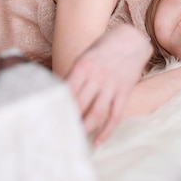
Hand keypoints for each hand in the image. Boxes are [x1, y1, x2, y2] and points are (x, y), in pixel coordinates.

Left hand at [65, 25, 152, 145]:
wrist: (132, 38)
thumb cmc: (104, 48)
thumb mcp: (86, 56)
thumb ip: (75, 76)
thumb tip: (60, 98)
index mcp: (82, 65)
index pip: (66, 91)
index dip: (57, 106)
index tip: (49, 119)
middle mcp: (96, 75)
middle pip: (79, 105)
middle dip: (68, 120)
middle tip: (59, 133)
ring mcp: (111, 84)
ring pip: (95, 114)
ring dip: (84, 129)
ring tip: (75, 140)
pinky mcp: (124, 91)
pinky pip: (115, 116)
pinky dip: (106, 131)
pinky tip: (97, 141)